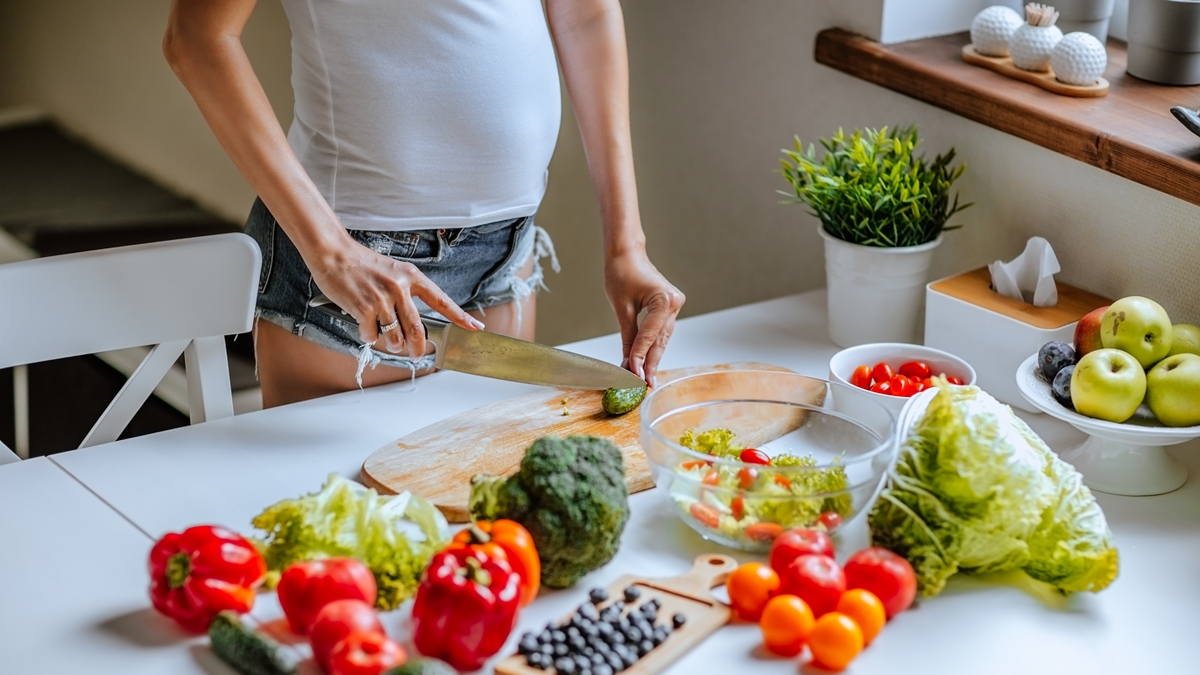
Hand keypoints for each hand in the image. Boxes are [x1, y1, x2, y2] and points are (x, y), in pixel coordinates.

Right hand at [308, 235, 482, 357]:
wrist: (334, 253)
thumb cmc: (361, 264)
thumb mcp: (392, 271)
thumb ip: (405, 292)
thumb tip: (411, 322)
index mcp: (411, 276)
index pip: (441, 300)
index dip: (460, 316)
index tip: (475, 326)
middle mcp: (400, 288)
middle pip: (417, 329)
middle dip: (418, 348)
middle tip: (417, 355)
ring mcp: (382, 299)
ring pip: (395, 337)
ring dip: (393, 345)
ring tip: (388, 340)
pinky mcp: (363, 308)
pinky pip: (372, 335)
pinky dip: (369, 337)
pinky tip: (365, 327)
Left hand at [605, 250, 684, 386]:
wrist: (626, 254)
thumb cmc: (621, 273)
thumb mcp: (621, 309)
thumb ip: (628, 338)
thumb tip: (629, 363)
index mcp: (664, 300)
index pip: (649, 335)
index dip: (640, 357)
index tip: (633, 376)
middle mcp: (675, 303)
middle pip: (660, 340)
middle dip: (650, 362)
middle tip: (644, 384)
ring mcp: (675, 305)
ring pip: (662, 338)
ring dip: (653, 356)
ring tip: (645, 377)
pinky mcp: (670, 307)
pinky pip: (661, 331)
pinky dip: (653, 345)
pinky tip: (647, 361)